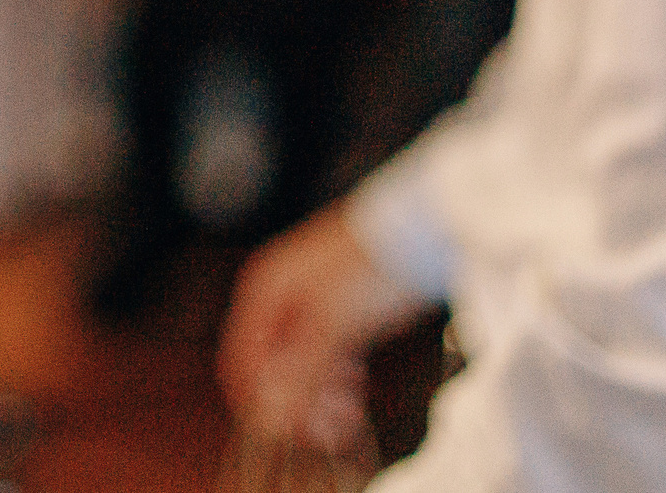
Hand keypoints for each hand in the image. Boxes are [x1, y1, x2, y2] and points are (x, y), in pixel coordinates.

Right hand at [219, 203, 432, 454]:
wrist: (422, 231)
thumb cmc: (371, 266)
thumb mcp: (332, 325)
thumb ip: (300, 372)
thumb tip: (272, 415)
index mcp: (264, 292)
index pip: (243, 360)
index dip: (261, 400)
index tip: (289, 433)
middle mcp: (279, 297)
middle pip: (272, 365)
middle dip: (297, 401)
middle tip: (328, 431)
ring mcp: (308, 303)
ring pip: (300, 363)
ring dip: (318, 394)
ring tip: (348, 414)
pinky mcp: (337, 309)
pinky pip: (323, 355)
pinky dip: (334, 377)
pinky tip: (354, 389)